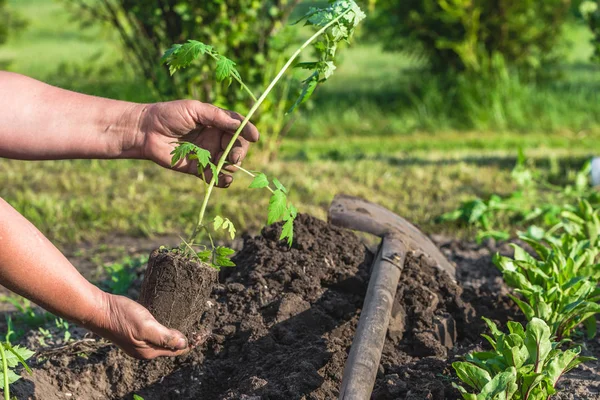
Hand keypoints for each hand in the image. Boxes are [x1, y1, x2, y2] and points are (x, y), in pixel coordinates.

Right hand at [87, 293, 193, 358]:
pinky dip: (166, 329)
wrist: (98, 310)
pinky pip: (155, 334)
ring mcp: (139, 343)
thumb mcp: (146, 326)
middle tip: (200, 327)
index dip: (192, 341)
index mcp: (149, 352)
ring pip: (164, 341)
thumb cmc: (122, 316)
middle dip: (186, 339)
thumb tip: (184, 343)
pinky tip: (169, 319)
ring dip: (176, 333)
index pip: (178, 350)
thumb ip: (165, 337)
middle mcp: (145, 351)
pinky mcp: (135, 333)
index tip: (204, 331)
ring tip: (189, 322)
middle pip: (172, 347)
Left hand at [135, 100, 259, 186]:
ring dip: (232, 165)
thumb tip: (240, 124)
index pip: (238, 127)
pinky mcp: (199, 170)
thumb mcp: (194, 109)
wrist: (145, 132)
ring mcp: (208, 155)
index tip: (254, 136)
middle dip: (239, 151)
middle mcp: (215, 138)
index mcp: (216, 122)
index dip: (248, 131)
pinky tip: (224, 179)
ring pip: (231, 163)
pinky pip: (217, 178)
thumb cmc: (168, 115)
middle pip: (238, 146)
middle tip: (232, 154)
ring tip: (225, 163)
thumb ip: (217, 117)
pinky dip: (224, 180)